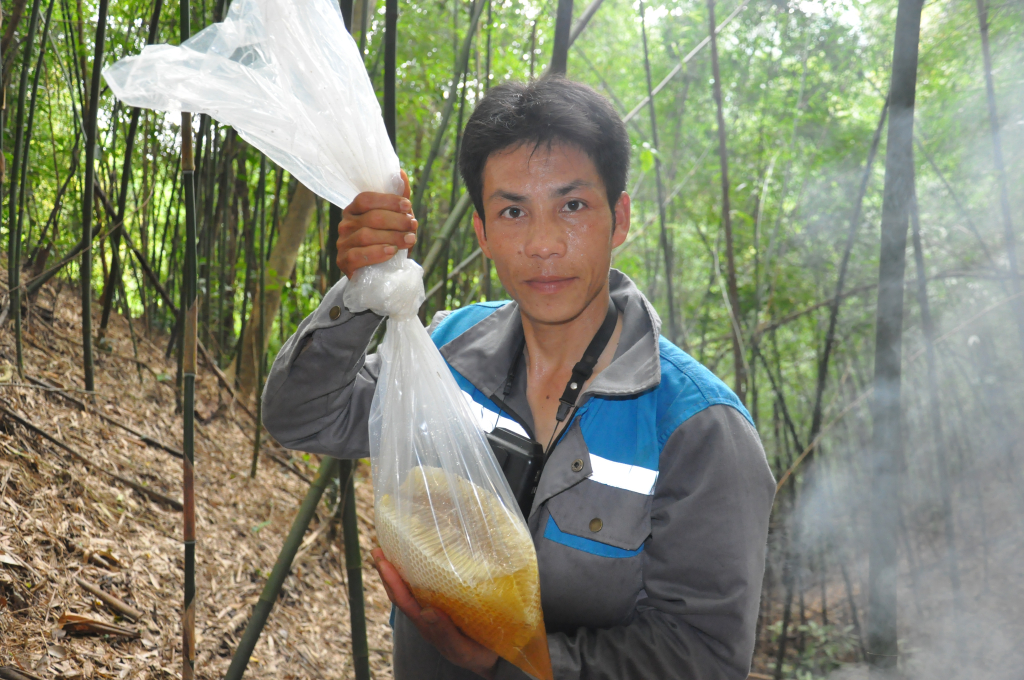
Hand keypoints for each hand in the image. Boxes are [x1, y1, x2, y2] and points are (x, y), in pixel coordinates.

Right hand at [336, 170, 417, 278]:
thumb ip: (398, 200)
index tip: (408, 206)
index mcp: (354, 209)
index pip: (366, 198)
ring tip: (410, 240)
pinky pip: (358, 255)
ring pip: (366, 235)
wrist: (377, 274)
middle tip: (413, 226)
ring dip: (393, 237)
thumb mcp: (395, 221)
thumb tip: (401, 173)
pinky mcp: (343, 261)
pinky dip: (377, 253)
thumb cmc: (386, 242)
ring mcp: (342, 243)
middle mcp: (345, 224)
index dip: (388, 200)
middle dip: (396, 221)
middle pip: (371, 217)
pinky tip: (391, 252)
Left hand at [370, 548, 499, 679]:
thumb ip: (444, 632)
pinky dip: (418, 573)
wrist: (488, 659)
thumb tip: (427, 611)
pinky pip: (427, 587)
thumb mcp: (461, 648)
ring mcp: (434, 609)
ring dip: (398, 571)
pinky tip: (419, 561)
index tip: (382, 561)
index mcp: (426, 624)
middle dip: (387, 572)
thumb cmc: (475, 654)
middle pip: (400, 593)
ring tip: (389, 552)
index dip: (392, 581)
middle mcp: (425, 615)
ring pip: (410, 589)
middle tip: (377, 550)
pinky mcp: (446, 604)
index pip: (403, 600)